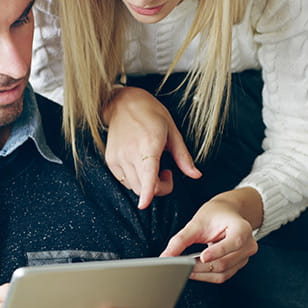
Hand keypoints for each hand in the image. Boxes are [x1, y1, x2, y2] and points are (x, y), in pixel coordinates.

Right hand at [103, 87, 201, 208]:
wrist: (122, 102)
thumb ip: (183, 157)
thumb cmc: (151, 114)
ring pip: (134, 187)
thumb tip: (196, 175)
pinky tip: (140, 165)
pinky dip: (135, 180)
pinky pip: (124, 181)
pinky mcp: (110, 160)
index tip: (144, 204)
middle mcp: (130, 152)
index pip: (147, 173)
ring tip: (153, 167)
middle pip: (144, 187)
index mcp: (148, 144)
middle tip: (167, 173)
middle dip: (159, 188)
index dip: (147, 191)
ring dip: (147, 185)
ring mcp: (117, 157)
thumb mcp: (172, 131)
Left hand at [160, 188, 261, 282]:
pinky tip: (194, 269)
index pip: (234, 243)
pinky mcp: (237, 265)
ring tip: (185, 268)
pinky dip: (206, 275)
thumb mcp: (197, 222)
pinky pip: (222, 276)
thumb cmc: (216, 214)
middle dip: (201, 266)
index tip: (201, 257)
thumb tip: (166, 256)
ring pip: (223, 273)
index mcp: (243, 229)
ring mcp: (244, 257)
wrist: (227, 214)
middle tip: (182, 265)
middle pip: (225, 262)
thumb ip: (181, 240)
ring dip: (202, 273)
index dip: (218, 251)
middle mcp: (248, 245)